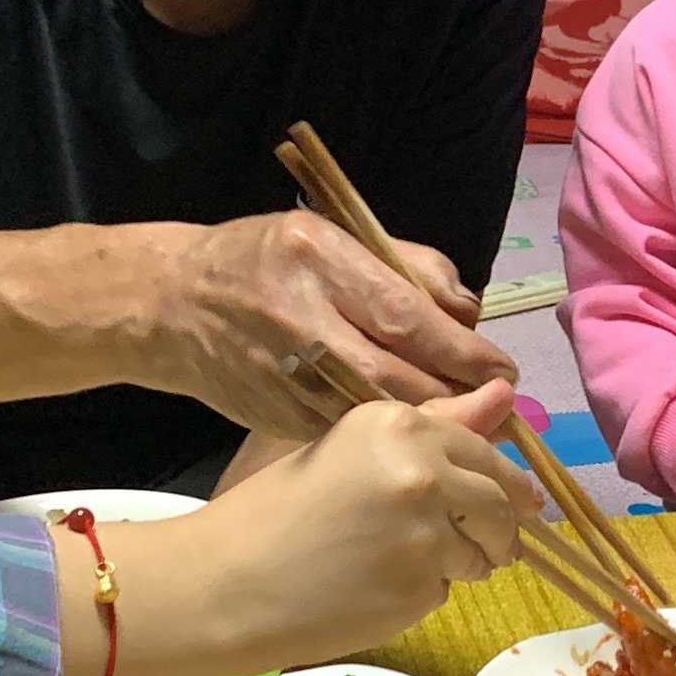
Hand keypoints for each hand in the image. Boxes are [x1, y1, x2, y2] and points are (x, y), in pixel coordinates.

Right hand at [84, 381, 539, 675]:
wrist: (221, 583)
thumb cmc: (272, 512)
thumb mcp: (350, 450)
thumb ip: (436, 425)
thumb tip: (507, 394)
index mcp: (399, 424)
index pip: (484, 450)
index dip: (501, 480)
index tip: (514, 498)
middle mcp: (422, 471)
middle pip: (499, 503)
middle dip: (498, 529)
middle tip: (480, 544)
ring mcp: (426, 533)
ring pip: (482, 552)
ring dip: (462, 562)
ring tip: (397, 562)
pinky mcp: (420, 588)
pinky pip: (447, 588)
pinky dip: (424, 591)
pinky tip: (374, 587)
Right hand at [154, 211, 513, 436]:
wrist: (170, 304)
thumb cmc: (264, 260)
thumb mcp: (334, 236)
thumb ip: (409, 268)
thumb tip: (470, 315)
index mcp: (318, 260)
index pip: (408, 316)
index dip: (464, 352)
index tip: (504, 371)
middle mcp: (299, 319)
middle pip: (399, 376)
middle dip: (460, 397)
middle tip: (502, 406)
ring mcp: (285, 375)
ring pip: (378, 415)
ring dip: (433, 426)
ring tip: (476, 424)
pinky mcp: (278, 417)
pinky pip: (349, 433)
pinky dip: (390, 439)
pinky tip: (420, 437)